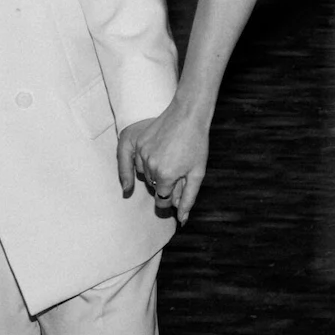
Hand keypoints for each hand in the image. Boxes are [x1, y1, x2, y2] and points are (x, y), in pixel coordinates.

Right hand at [116, 107, 211, 224]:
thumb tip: (181, 219)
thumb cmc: (196, 144)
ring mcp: (142, 153)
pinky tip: (161, 150)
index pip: (162, 200)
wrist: (188, 114)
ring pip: (146, 174)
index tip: (177, 190)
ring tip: (172, 157)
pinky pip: (138, 160)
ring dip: (156, 172)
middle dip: (166, 183)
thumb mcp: (197, 174)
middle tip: (180, 168)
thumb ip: (187, 199)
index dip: (171, 197)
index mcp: (166, 176)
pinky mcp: (138, 142)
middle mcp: (150, 166)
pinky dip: (148, 160)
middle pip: (154, 187)